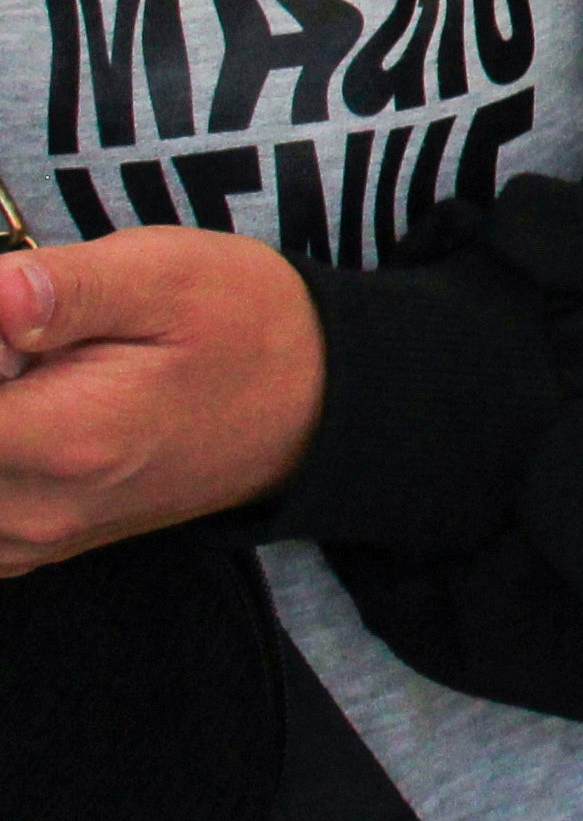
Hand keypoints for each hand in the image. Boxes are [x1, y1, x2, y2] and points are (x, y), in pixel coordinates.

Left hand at [0, 230, 328, 570]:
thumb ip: (66, 288)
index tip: (10, 325)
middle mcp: (35, 510)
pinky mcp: (30, 544)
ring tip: (32, 368)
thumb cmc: (244, 328)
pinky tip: (22, 407)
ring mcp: (30, 539)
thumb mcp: (168, 276)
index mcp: (64, 439)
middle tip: (24, 341)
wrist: (313, 405)